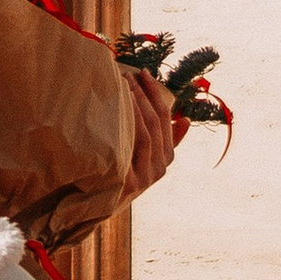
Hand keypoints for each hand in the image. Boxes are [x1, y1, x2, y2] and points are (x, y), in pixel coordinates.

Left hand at [123, 70, 175, 200]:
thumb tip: (185, 121)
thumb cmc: (119, 174)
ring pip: (146, 134)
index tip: (144, 73)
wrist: (95, 206)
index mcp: (166, 158)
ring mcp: (146, 177)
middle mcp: (160, 168)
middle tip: (128, 75)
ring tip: (122, 86)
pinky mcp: (130, 183)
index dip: (156, 93)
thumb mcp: (143, 158)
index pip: (167, 118)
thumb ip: (164, 140)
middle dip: (143, 95)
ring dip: (135, 106)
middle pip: (156, 123)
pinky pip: (131, 148)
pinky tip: (117, 110)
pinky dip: (127, 126)